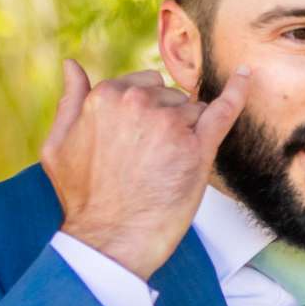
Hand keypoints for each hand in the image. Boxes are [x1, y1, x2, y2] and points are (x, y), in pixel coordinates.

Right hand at [40, 57, 250, 278]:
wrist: (110, 240)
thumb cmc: (83, 198)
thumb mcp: (58, 144)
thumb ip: (69, 100)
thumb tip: (71, 65)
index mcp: (107, 96)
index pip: (143, 84)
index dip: (145, 112)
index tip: (139, 140)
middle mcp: (139, 103)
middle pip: (169, 96)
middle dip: (165, 120)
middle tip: (150, 160)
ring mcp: (170, 123)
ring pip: (192, 111)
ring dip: (187, 133)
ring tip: (166, 167)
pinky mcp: (198, 147)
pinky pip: (224, 108)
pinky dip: (237, 91)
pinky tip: (246, 75)